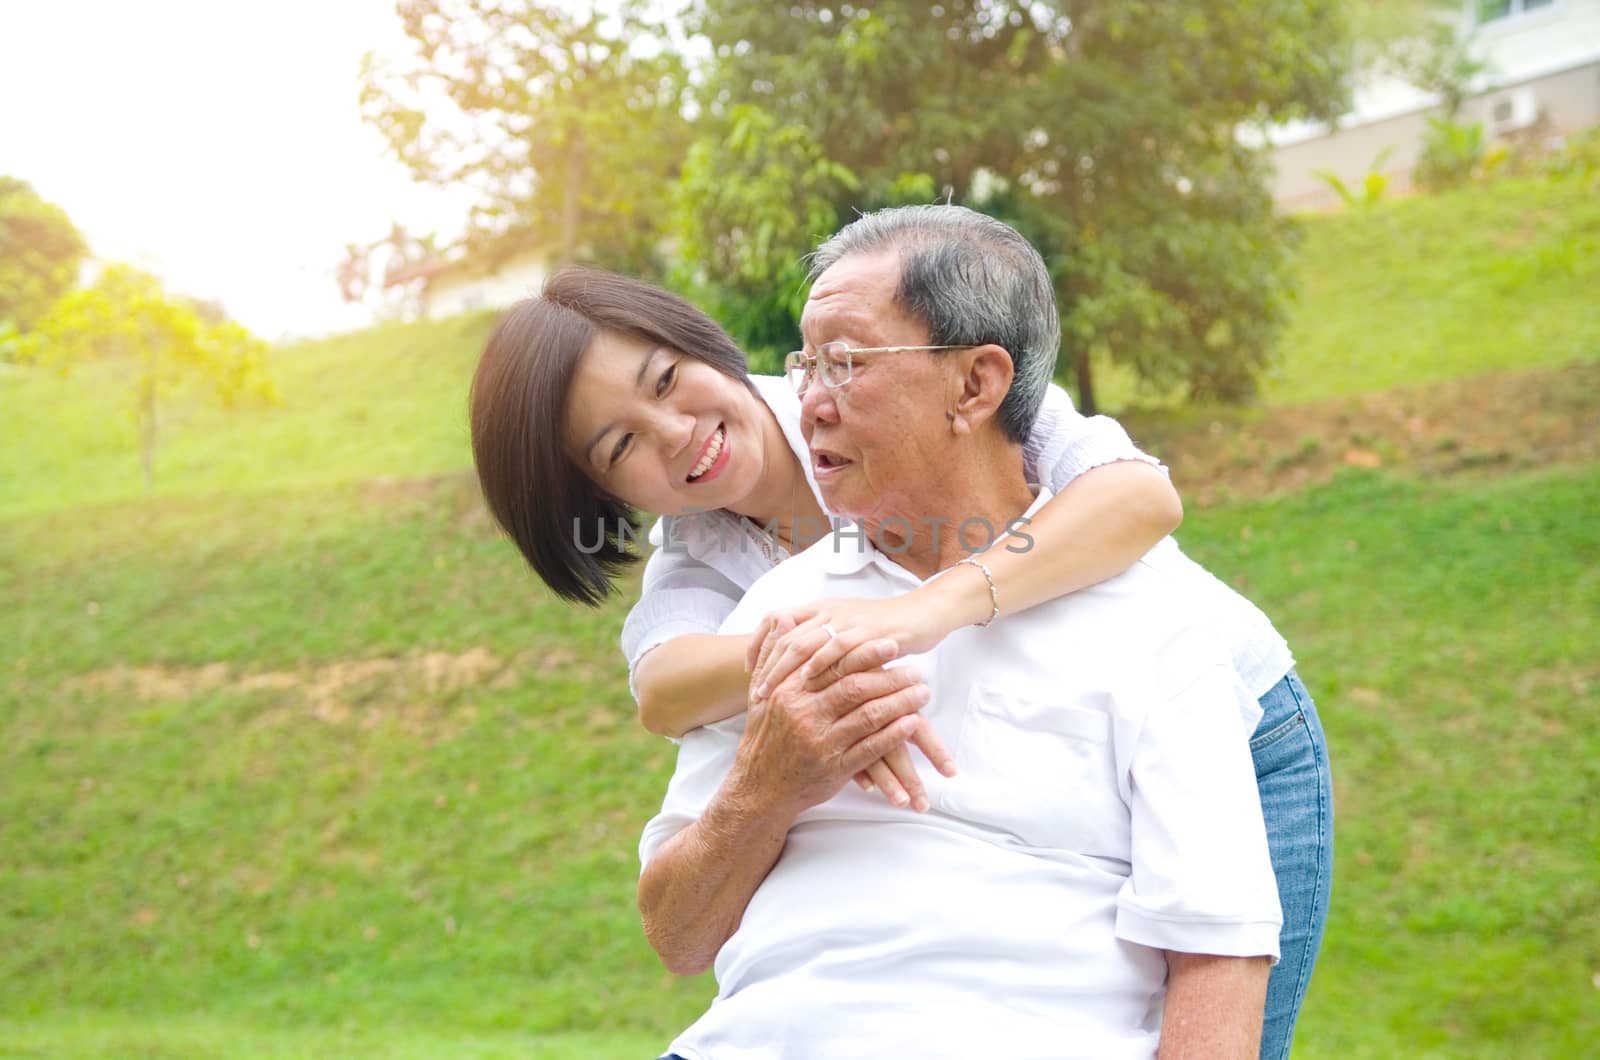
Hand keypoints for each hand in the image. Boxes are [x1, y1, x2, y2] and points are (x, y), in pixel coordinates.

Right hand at [746, 611, 955, 811]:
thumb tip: (783, 617)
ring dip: (900, 702)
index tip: (890, 641)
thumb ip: (774, 654)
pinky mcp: (834, 768)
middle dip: (891, 676)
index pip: (834, 664)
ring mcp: (821, 742)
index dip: (865, 652)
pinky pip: (870, 748)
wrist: (759, 787)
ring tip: (922, 693)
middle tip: (916, 669)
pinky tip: (912, 723)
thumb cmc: (764, 736)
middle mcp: (805, 714)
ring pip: (868, 716)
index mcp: (791, 691)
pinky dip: (894, 734)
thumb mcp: (761, 692)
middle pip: (856, 687)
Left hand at [747, 591, 962, 682]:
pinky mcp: (867, 630)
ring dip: (784, 670)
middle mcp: (828, 609)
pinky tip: (808, 682)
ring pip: (803, 641)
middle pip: (784, 635)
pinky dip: (819, 664)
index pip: (776, 619)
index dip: (758, 644)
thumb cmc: (885, 630)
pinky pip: (837, 646)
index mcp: (820, 607)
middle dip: (767, 667)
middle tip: (755, 695)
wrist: (924, 614)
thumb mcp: (847, 632)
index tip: (749, 671)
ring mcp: (847, 618)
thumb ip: (822, 642)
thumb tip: (794, 666)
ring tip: (772, 695)